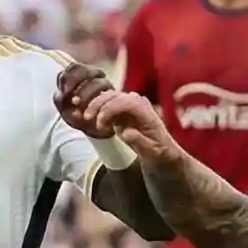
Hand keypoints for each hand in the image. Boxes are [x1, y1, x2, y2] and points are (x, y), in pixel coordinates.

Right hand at [54, 65, 178, 162]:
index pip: (126, 102)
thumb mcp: (153, 152)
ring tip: (87, 118)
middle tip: (87, 119)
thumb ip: (141, 142)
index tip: (99, 123)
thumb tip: (126, 132)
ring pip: (108, 96)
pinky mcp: (120, 109)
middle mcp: (137, 103)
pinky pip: (105, 103)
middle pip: (114, 95)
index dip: (110, 109)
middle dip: (98, 105)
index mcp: (146, 112)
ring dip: (94, 104)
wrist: (160, 151)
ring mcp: (128, 104)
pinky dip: (95, 107)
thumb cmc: (158, 152)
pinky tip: (89, 117)